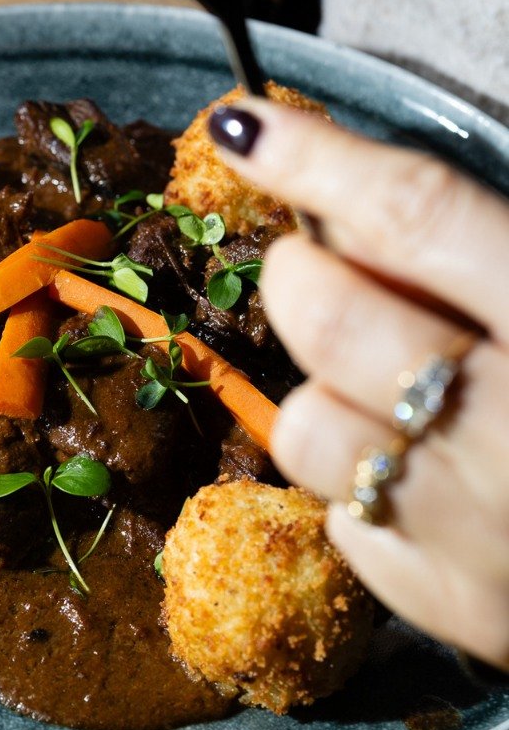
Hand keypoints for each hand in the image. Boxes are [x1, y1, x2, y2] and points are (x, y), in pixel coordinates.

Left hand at [208, 98, 508, 670]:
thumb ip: (492, 253)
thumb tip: (360, 211)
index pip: (416, 217)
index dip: (317, 162)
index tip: (246, 126)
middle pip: (330, 323)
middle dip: (299, 274)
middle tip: (314, 265)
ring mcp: (473, 530)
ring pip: (308, 428)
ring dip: (327, 387)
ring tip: (388, 386)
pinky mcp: (448, 603)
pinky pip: (339, 519)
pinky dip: (360, 484)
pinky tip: (420, 473)